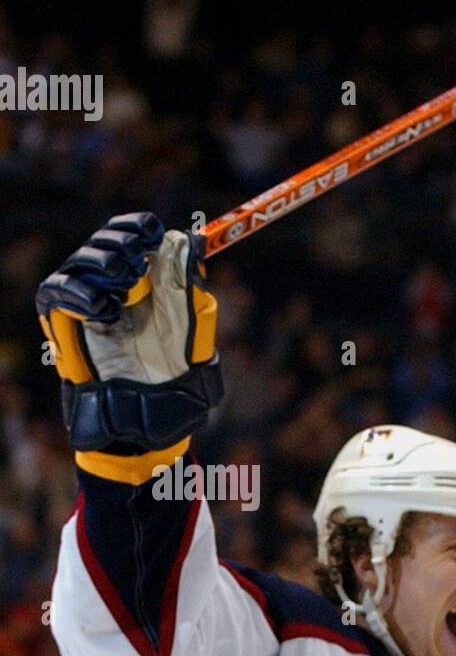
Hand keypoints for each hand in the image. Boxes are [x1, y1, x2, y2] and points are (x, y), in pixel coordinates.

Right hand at [36, 212, 221, 451]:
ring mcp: (88, 305)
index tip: (153, 230)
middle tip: (136, 260)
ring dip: (104, 263)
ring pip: (82, 260)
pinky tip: (106, 309)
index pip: (134, 238)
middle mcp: (117, 292)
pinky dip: (81, 292)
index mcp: (150, 290)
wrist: (147, 428)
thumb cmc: (175, 391)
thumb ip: (193, 300)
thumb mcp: (196, 343)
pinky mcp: (64, 323)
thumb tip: (189, 247)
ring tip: (126, 287)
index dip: (139, 227)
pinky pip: (59, 289)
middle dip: (120, 241)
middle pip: (106, 241)